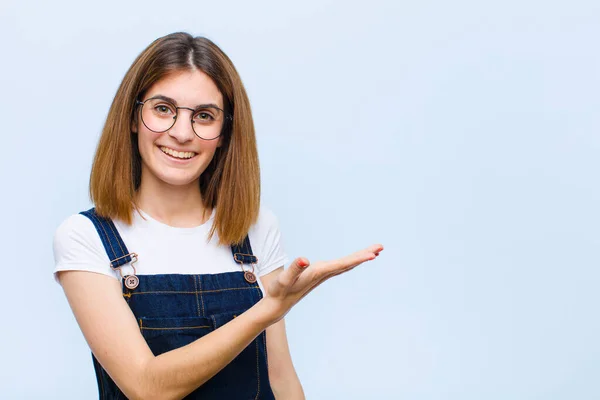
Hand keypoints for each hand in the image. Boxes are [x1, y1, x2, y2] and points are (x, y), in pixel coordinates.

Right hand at [263, 244, 382, 321]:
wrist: (277, 305)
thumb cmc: (279, 291)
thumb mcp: (284, 279)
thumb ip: (294, 268)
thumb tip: (304, 259)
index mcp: (318, 273)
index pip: (342, 264)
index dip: (358, 259)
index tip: (373, 255)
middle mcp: (324, 274)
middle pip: (348, 264)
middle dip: (365, 255)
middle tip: (381, 246)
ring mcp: (323, 275)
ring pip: (346, 265)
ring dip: (360, 257)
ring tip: (376, 251)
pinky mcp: (319, 275)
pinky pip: (340, 266)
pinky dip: (351, 261)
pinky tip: (357, 258)